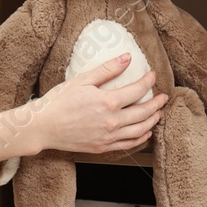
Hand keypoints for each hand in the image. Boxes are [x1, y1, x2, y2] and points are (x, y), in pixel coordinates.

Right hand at [25, 53, 168, 154]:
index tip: (152, 76)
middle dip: (157, 103)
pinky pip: (129, 144)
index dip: (148, 82)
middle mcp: (111, 122)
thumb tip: (127, 58)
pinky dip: (141, 138)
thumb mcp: (82, 80)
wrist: (43, 127)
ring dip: (153, 120)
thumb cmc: (58, 102)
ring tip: (159, 113)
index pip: (137, 91)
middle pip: (144, 112)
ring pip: (140, 130)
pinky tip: (146, 132)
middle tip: (164, 97)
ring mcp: (108, 137)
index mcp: (107, 102)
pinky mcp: (103, 148)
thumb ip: (107, 69)